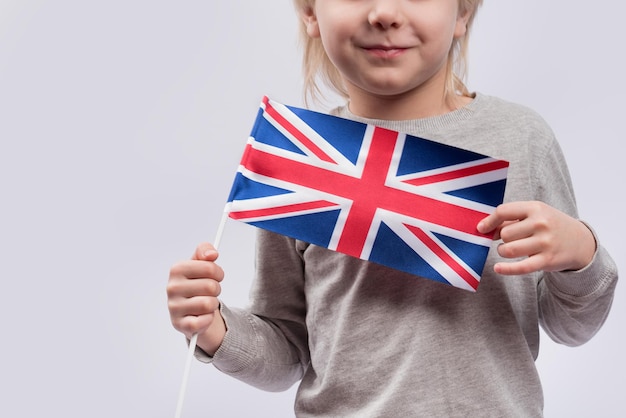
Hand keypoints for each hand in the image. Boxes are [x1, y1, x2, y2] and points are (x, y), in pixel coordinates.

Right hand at [167, 242, 225, 354]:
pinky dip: (208, 319)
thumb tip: (212, 254)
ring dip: (213, 304)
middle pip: (211, 286)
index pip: (209, 267)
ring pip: (209, 304)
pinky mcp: (179, 324)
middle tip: (210, 292)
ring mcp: (174, 307)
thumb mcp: (200, 264)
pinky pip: (203, 321)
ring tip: (206, 303)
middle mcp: (172, 287)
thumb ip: (205, 251)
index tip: (216, 276)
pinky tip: (202, 316)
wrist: (192, 310)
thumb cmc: (197, 284)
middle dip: (216, 290)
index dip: (218, 273)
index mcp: (176, 269)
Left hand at [477, 201, 595, 275]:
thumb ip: (511, 219)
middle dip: (502, 238)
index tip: (481, 228)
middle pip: (505, 234)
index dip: (489, 221)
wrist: (580, 241)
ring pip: (509, 250)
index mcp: (536, 208)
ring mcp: (545, 243)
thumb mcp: (535, 214)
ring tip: (509, 250)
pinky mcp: (547, 260)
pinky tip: (497, 269)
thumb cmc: (549, 225)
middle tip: (509, 240)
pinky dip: (506, 269)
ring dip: (503, 251)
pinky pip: (521, 267)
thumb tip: (485, 229)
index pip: (504, 211)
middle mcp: (541, 224)